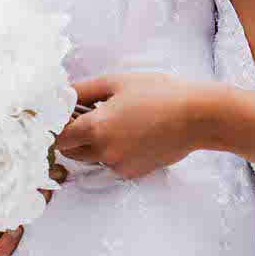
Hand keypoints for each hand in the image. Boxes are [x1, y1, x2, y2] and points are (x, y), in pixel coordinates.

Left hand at [56, 73, 210, 180]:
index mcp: (96, 128)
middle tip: (87, 117)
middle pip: (71, 152)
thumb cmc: (159, 93)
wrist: (196, 117)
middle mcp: (104, 152)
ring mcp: (119, 166)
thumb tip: (62, 94)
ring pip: (92, 159)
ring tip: (114, 122)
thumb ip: (83, 90)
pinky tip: (131, 133)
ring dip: (93, 145)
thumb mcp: (117, 82)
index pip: (59, 138)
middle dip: (73, 137)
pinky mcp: (133, 173)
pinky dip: (113, 152)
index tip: (65, 116)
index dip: (58, 127)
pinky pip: (112, 164)